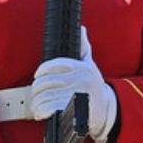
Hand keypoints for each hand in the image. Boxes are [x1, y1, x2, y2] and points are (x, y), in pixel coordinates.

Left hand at [30, 26, 116, 142]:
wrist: (107, 109)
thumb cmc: (95, 87)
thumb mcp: (90, 66)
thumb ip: (83, 48)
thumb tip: (81, 29)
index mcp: (81, 68)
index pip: (54, 65)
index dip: (42, 70)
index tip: (37, 75)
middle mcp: (79, 79)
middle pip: (47, 81)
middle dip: (36, 89)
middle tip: (35, 93)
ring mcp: (77, 94)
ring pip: (46, 96)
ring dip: (37, 102)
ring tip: (36, 105)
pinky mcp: (74, 108)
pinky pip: (51, 108)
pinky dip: (42, 111)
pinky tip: (40, 113)